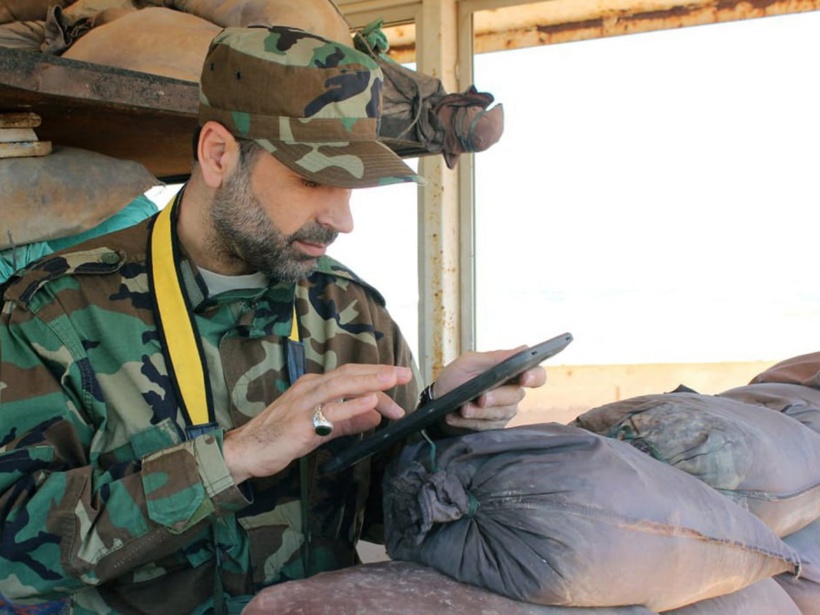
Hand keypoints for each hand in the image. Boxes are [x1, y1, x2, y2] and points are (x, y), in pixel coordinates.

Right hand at [223, 363, 411, 483]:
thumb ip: (348, 420)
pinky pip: (330, 411)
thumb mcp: (319, 427)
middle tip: (404, 374)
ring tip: (393, 379)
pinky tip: (370, 403)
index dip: (376, 378)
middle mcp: (309, 388)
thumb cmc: (278, 437)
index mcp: (313, 386)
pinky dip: (352, 405)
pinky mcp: (300, 423)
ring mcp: (304, 404)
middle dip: (379, 373)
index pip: (350, 376)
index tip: (398, 383)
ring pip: (341, 386)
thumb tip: (375, 415)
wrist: (245, 451)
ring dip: (370, 382)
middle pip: (349, 375)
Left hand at [434, 347, 546, 431]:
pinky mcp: (492, 428)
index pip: (536, 375)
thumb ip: (495, 357)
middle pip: (516, 397)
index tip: (524, 378)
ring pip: (500, 414)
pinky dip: (467, 421)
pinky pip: (485, 427)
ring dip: (479, 412)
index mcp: (511, 373)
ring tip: (462, 408)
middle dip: (496, 398)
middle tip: (480, 398)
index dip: (535, 377)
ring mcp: (503, 412)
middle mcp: (512, 394)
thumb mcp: (470, 362)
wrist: (437, 400)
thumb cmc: (455, 378)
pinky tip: (454, 416)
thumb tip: (524, 349)